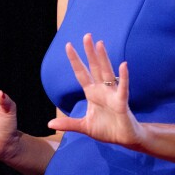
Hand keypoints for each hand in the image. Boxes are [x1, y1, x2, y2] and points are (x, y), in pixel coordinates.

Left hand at [47, 34, 142, 148]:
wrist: (124, 139)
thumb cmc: (107, 130)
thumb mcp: (84, 127)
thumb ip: (69, 124)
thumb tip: (50, 124)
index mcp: (92, 94)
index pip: (82, 74)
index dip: (75, 60)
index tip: (68, 45)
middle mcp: (102, 90)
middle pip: (95, 67)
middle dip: (90, 52)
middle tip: (87, 35)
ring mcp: (112, 94)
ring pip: (107, 72)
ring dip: (103, 58)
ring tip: (100, 44)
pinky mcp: (122, 102)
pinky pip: (123, 88)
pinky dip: (123, 77)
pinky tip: (123, 65)